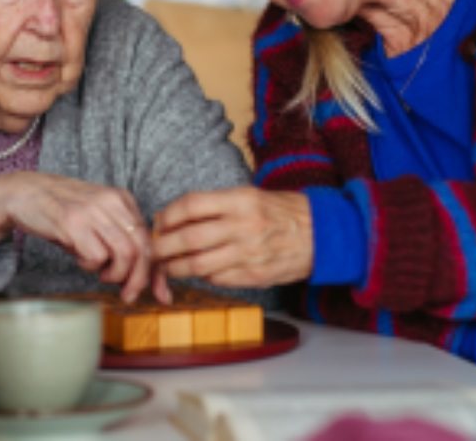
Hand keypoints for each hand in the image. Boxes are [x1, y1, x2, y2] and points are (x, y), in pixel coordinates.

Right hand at [0, 172, 156, 302]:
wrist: (24, 193)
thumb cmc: (61, 211)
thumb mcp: (96, 218)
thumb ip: (118, 238)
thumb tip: (141, 274)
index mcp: (121, 199)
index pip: (150, 238)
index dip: (158, 271)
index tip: (162, 294)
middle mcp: (111, 202)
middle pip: (142, 248)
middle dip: (139, 279)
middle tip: (128, 293)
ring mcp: (92, 211)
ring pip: (125, 253)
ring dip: (116, 274)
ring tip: (101, 274)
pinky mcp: (73, 222)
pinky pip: (97, 256)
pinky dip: (91, 266)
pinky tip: (80, 259)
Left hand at [152, 187, 312, 287]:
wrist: (323, 236)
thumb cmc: (281, 212)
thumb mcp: (251, 196)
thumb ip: (215, 206)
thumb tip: (173, 218)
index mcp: (242, 200)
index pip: (191, 205)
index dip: (167, 215)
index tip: (159, 222)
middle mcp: (244, 226)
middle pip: (188, 238)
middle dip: (162, 246)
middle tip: (153, 249)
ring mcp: (249, 254)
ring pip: (197, 265)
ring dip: (175, 267)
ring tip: (168, 265)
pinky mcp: (254, 277)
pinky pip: (216, 279)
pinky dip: (201, 277)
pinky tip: (198, 271)